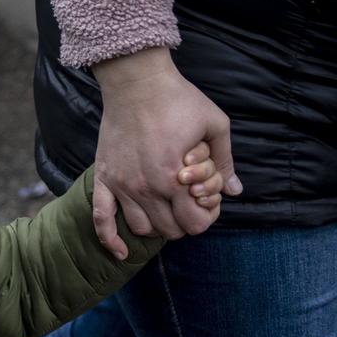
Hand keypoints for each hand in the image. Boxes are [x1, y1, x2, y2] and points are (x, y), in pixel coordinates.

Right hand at [89, 47, 240, 259]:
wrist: (137, 83)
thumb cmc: (179, 100)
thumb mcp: (215, 125)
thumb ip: (224, 162)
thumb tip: (235, 191)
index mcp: (176, 178)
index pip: (194, 222)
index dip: (205, 219)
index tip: (207, 207)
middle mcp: (147, 188)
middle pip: (168, 230)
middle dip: (183, 224)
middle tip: (189, 208)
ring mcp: (123, 186)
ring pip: (141, 228)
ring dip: (156, 228)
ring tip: (165, 213)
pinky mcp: (106, 179)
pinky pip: (101, 219)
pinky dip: (110, 240)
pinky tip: (120, 252)